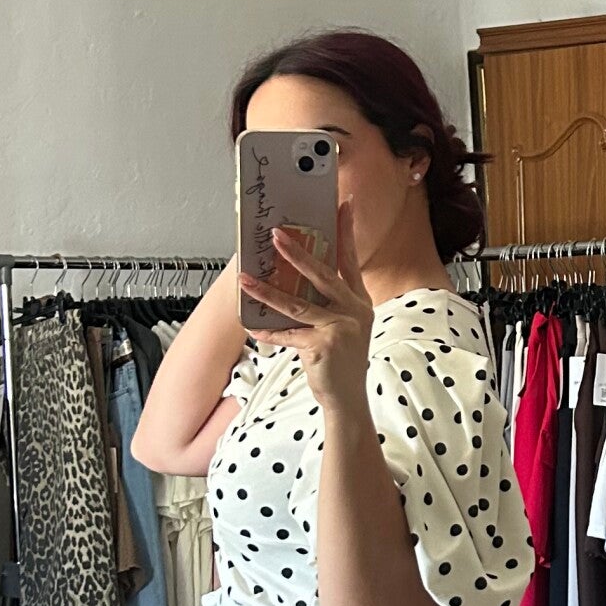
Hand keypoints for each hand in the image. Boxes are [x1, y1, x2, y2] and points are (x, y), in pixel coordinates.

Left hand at [240, 216, 373, 420]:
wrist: (348, 398)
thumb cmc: (341, 361)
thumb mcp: (341, 327)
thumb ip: (325, 304)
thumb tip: (291, 282)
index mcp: (359, 301)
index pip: (350, 260)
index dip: (347, 232)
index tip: (343, 206)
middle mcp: (355, 310)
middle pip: (324, 274)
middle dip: (297, 253)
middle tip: (276, 235)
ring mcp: (341, 328)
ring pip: (298, 303)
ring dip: (267, 291)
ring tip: (245, 279)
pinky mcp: (325, 346)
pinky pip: (289, 334)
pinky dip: (269, 332)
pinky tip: (252, 327)